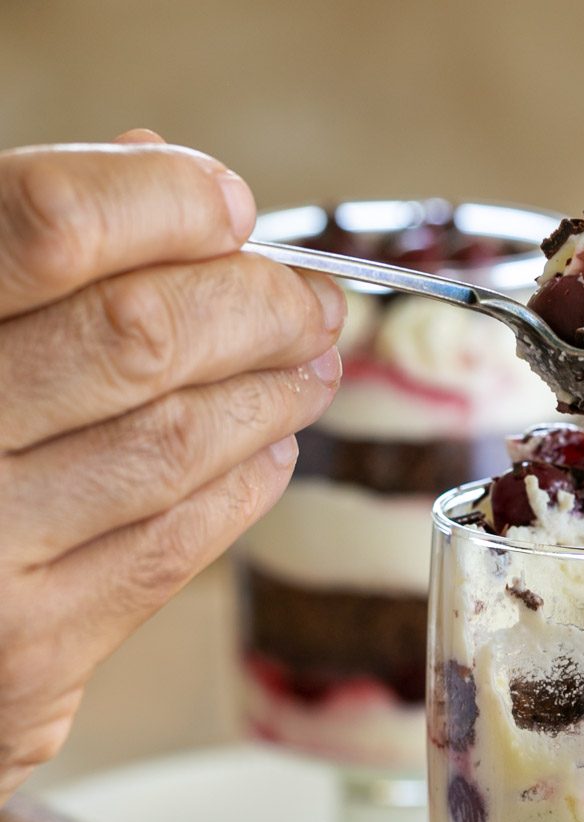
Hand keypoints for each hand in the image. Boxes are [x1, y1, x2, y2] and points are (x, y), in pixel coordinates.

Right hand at [0, 131, 344, 803]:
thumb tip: (167, 168)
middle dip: (255, 307)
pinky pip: (171, 550)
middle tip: (312, 303)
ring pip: (172, 446)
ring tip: (310, 369)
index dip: (163, 203)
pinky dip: (242, 488)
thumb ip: (26, 254)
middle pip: (138, 338)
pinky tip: (270, 450)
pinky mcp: (34, 648)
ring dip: (269, 397)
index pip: (49, 227)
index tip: (231, 205)